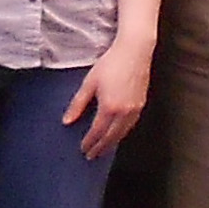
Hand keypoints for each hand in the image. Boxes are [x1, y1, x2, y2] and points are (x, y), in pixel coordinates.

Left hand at [65, 34, 151, 159]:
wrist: (134, 51)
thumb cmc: (111, 63)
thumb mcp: (90, 82)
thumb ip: (78, 104)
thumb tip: (67, 121)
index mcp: (109, 107)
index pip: (97, 132)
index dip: (89, 142)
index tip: (83, 149)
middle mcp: (124, 112)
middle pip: (111, 137)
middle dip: (100, 148)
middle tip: (92, 156)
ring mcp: (135, 109)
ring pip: (122, 133)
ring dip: (112, 143)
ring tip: (103, 148)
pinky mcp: (141, 105)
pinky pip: (131, 125)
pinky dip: (122, 133)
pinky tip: (117, 133)